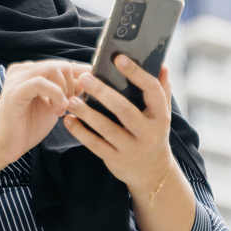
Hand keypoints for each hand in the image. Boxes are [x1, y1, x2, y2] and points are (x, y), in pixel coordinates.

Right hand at [0, 60, 91, 166]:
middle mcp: (23, 70)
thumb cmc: (29, 126)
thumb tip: (89, 73)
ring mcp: (16, 78)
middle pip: (60, 64)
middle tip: (70, 105)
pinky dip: (55, 94)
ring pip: (52, 69)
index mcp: (31, 71)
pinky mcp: (14, 92)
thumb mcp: (56, 104)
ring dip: (64, 90)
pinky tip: (57, 109)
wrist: (6, 146)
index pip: (63, 64)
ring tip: (61, 109)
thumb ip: (69, 89)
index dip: (78, 78)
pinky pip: (40, 83)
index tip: (84, 95)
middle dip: (72, 85)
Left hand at [63, 55, 174, 194]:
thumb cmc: (153, 133)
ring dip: (86, 113)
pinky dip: (80, 132)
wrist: (153, 173)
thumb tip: (162, 64)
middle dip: (102, 92)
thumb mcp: (161, 113)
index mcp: (161, 115)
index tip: (118, 58)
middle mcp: (148, 133)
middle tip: (84, 78)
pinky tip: (68, 120)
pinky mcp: (116, 160)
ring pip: (107, 129)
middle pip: (124, 109)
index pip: (152, 90)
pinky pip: (95, 145)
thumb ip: (162, 89)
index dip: (136, 73)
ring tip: (71, 99)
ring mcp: (132, 148)